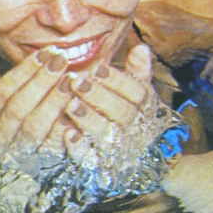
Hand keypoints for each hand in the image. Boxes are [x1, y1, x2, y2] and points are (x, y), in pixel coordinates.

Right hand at [0, 48, 72, 159]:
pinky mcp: (34, 170)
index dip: (25, 72)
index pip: (2, 93)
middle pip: (18, 109)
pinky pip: (51, 149)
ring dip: (54, 102)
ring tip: (71, 80)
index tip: (46, 54)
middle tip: (61, 61)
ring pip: (34, 128)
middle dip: (41, 82)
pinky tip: (77, 109)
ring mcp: (12, 159)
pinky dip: (64, 129)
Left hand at [63, 43, 154, 160]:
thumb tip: (141, 48)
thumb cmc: (126, 110)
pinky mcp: (99, 165)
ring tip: (70, 104)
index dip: (117, 80)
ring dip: (88, 119)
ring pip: (106, 135)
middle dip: (99, 96)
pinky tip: (67, 134)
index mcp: (144, 108)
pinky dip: (79, 148)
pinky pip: (91, 159)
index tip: (97, 67)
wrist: (129, 154)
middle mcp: (134, 129)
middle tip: (76, 81)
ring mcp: (118, 149)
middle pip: (122, 114)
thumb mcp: (135, 90)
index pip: (137, 93)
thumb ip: (138, 71)